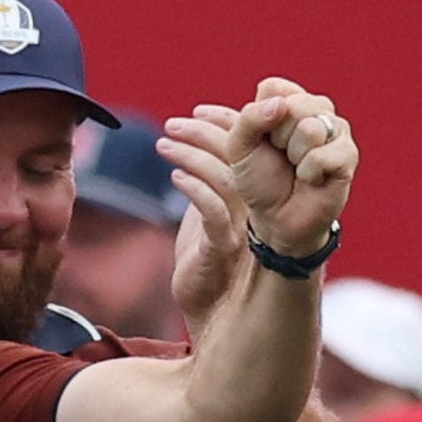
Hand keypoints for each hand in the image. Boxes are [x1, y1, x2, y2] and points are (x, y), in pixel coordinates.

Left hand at [157, 118, 251, 338]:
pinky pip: (212, 211)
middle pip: (239, 155)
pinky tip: (175, 177)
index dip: (226, 121)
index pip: (249, 146)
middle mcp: (255, 207)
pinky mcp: (223, 247)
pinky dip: (193, 189)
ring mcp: (242, 227)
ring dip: (191, 156)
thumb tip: (194, 145)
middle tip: (173, 123)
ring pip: (225, 178)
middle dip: (205, 131)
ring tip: (165, 144)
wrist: (208, 311)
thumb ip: (209, 181)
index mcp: (256, 193)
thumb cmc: (205, 260)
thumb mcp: (207, 211)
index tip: (198, 110)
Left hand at [195, 78, 356, 257]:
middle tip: (282, 156)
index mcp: (289, 99)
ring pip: (310, 129)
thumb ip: (249, 119)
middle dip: (278, 138)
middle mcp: (316, 108)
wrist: (276, 217)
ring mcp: (337, 129)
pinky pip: (323, 155)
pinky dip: (309, 173)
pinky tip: (312, 179)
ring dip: (294, 156)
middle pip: (293, 105)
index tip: (264, 140)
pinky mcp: (349, 154)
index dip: (261, 118)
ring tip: (297, 167)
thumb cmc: (259, 179)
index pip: (273, 88)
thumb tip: (281, 105)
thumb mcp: (239, 148)